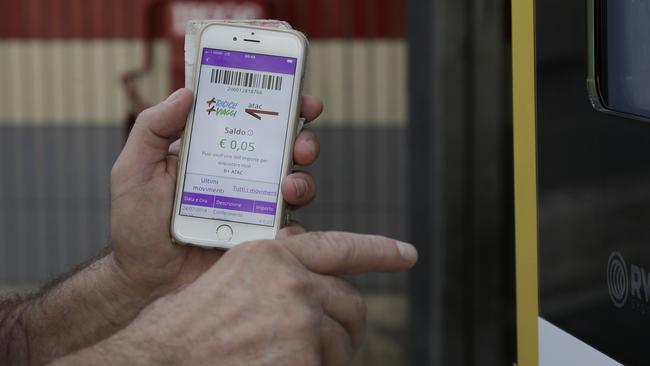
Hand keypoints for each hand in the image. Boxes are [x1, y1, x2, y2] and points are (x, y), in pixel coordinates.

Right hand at [87, 233, 417, 365]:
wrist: (153, 361)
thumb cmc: (185, 332)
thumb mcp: (231, 284)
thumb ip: (276, 280)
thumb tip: (314, 290)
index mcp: (270, 254)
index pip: (338, 247)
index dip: (378, 251)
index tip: (407, 254)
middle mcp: (290, 277)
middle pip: (349, 304)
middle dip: (342, 328)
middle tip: (322, 349)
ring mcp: (299, 314)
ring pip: (344, 340)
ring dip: (327, 357)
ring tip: (286, 361)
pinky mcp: (303, 352)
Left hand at [109, 89, 323, 297]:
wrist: (146, 279)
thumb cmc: (137, 223)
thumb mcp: (135, 169)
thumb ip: (152, 128)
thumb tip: (186, 93)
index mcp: (217, 150)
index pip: (254, 119)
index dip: (283, 104)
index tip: (300, 98)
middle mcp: (243, 174)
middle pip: (287, 149)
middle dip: (304, 141)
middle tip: (301, 145)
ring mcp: (256, 207)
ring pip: (297, 186)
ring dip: (303, 182)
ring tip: (288, 188)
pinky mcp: (262, 240)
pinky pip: (291, 231)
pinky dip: (295, 230)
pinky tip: (283, 232)